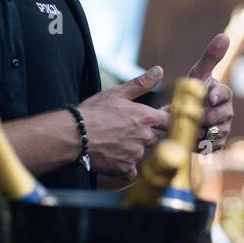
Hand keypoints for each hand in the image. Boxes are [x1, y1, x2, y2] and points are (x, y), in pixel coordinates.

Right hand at [77, 66, 170, 180]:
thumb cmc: (93, 112)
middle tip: (124, 131)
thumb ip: (142, 84)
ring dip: (132, 150)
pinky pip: (131, 171)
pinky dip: (124, 167)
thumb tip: (160, 71)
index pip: (170, 121)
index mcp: (146, 117)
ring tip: (113, 143)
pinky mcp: (125, 168)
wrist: (73, 135)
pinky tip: (113, 159)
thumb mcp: (117, 93)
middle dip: (144, 136)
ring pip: (141, 153)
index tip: (161, 123)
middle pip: (154, 139)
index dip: (166, 122)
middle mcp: (145, 136)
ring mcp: (136, 154)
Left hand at [154, 34, 235, 153]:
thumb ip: (210, 57)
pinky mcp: (216, 144)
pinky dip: (198, 142)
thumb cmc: (190, 90)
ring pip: (215, 132)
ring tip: (186, 125)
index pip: (226, 94)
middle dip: (204, 115)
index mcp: (224, 94)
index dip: (218, 96)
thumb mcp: (197, 74)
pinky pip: (211, 146)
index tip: (208, 97)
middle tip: (188, 114)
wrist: (179, 116)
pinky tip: (188, 137)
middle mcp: (227, 112)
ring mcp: (223, 129)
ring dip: (199, 129)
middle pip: (221, 116)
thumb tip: (225, 36)